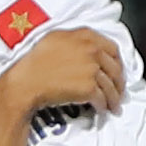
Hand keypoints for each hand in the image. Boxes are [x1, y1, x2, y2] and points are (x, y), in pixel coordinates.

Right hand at [0, 26, 124, 118]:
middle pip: (115, 68)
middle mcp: (91, 50)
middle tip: (118, 91)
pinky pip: (102, 99)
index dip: (117, 62)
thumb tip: (89, 48)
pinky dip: (104, 106)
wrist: (26, 82)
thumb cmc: (35, 62)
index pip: (112, 48)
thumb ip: (76, 40)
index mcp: (84, 36)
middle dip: (119, 82)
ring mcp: (92, 68)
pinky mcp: (89, 87)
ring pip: (111, 86)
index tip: (117, 70)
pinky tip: (102, 110)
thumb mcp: (55, 39)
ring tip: (113, 106)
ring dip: (113, 98)